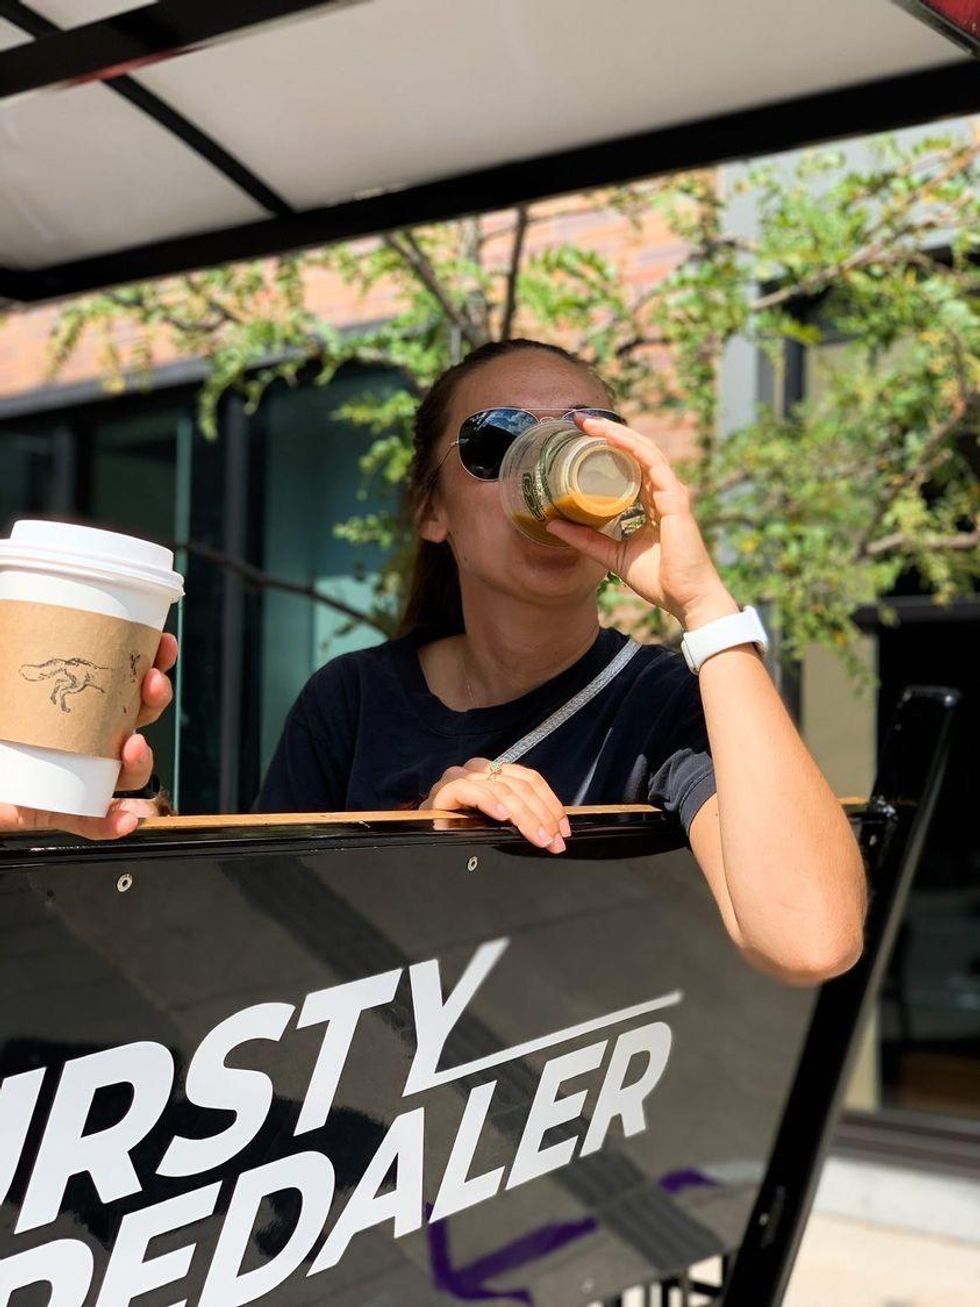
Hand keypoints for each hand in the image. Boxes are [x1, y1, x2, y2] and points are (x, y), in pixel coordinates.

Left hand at [0, 633, 178, 840]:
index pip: (121, 680)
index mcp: (72, 701)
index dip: (150, 661)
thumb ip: (12, 643)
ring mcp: (74, 774)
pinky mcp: (58, 811)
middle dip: (155, 700)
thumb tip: (7, 587)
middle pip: (137, 720)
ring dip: (143, 760)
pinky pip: (96, 822)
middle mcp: (80, 736)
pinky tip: (126, 814)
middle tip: (151, 683)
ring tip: (133, 748)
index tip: (161, 642)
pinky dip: (116, 821)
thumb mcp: (3, 673)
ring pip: (127, 773)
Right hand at [420, 758, 570, 853]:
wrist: (421, 833)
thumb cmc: (460, 829)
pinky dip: (489, 802)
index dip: (551, 803)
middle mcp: (477, 769)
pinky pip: (470, 790)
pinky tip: (503, 815)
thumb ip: (519, 815)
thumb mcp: (495, 820)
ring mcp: (460, 778)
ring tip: (537, 836)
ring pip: (501, 788)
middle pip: (520, 784)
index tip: (563, 828)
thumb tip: (552, 829)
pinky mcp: (444, 791)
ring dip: (525, 815)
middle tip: (554, 840)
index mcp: (493, 772)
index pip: (530, 779)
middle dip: (543, 815)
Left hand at [546, 413, 737, 627]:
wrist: (686, 598)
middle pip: (636, 452)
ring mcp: (672, 493)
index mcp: (652, 503)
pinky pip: (653, 464)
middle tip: (579, 421)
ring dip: (617, 433)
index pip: (630, 465)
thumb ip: (585, 539)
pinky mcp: (675, 499)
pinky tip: (613, 437)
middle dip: (608, 433)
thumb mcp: (612, 555)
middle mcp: (663, 493)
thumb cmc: (658, 579)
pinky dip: (632, 447)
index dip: (608, 448)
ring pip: (644, 450)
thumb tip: (552, 524)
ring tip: (591, 423)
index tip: (580, 437)